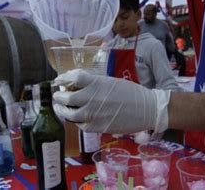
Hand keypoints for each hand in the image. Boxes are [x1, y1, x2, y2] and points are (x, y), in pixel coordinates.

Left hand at [53, 69, 170, 133]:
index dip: (63, 78)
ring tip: (60, 108)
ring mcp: (93, 114)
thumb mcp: (110, 82)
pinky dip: (75, 121)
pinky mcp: (97, 127)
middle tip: (58, 95)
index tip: (59, 80)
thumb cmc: (130, 93)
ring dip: (62, 110)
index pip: (73, 77)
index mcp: (96, 83)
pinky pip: (80, 125)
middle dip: (59, 96)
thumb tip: (76, 85)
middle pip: (66, 97)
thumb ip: (93, 84)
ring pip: (69, 114)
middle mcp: (92, 98)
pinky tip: (76, 118)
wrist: (146, 109)